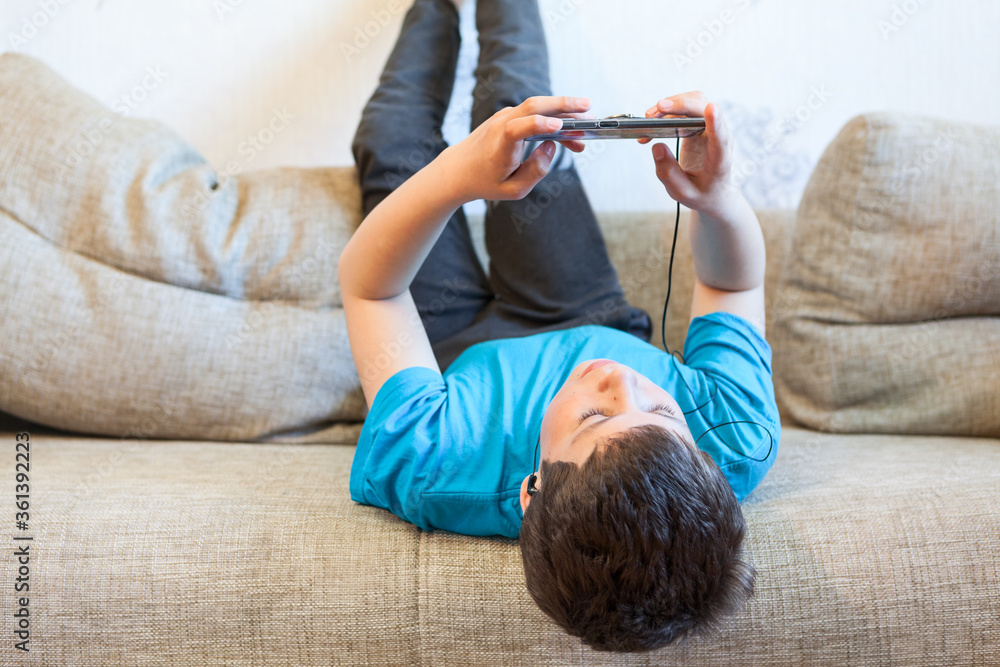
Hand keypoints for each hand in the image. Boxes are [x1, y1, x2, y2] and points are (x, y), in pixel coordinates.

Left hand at [441, 96, 592, 201]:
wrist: (458, 170)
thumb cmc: (485, 182)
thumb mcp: (513, 189)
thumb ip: (536, 171)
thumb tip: (551, 148)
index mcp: (500, 145)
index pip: (518, 128)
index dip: (539, 125)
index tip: (559, 129)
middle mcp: (501, 124)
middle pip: (534, 105)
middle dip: (563, 105)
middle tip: (589, 109)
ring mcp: (504, 116)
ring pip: (538, 107)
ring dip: (563, 112)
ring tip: (585, 128)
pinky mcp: (508, 116)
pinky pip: (533, 112)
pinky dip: (552, 117)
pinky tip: (567, 131)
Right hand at [642, 91, 738, 216]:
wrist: (713, 192)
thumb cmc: (701, 194)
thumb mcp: (682, 192)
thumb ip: (669, 174)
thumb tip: (657, 146)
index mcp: (719, 158)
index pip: (720, 137)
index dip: (715, 122)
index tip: (710, 108)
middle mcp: (718, 137)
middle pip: (704, 108)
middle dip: (680, 105)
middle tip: (654, 113)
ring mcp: (710, 128)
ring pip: (695, 102)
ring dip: (672, 105)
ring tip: (649, 118)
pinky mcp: (700, 125)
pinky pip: (685, 109)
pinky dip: (668, 113)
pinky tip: (651, 126)